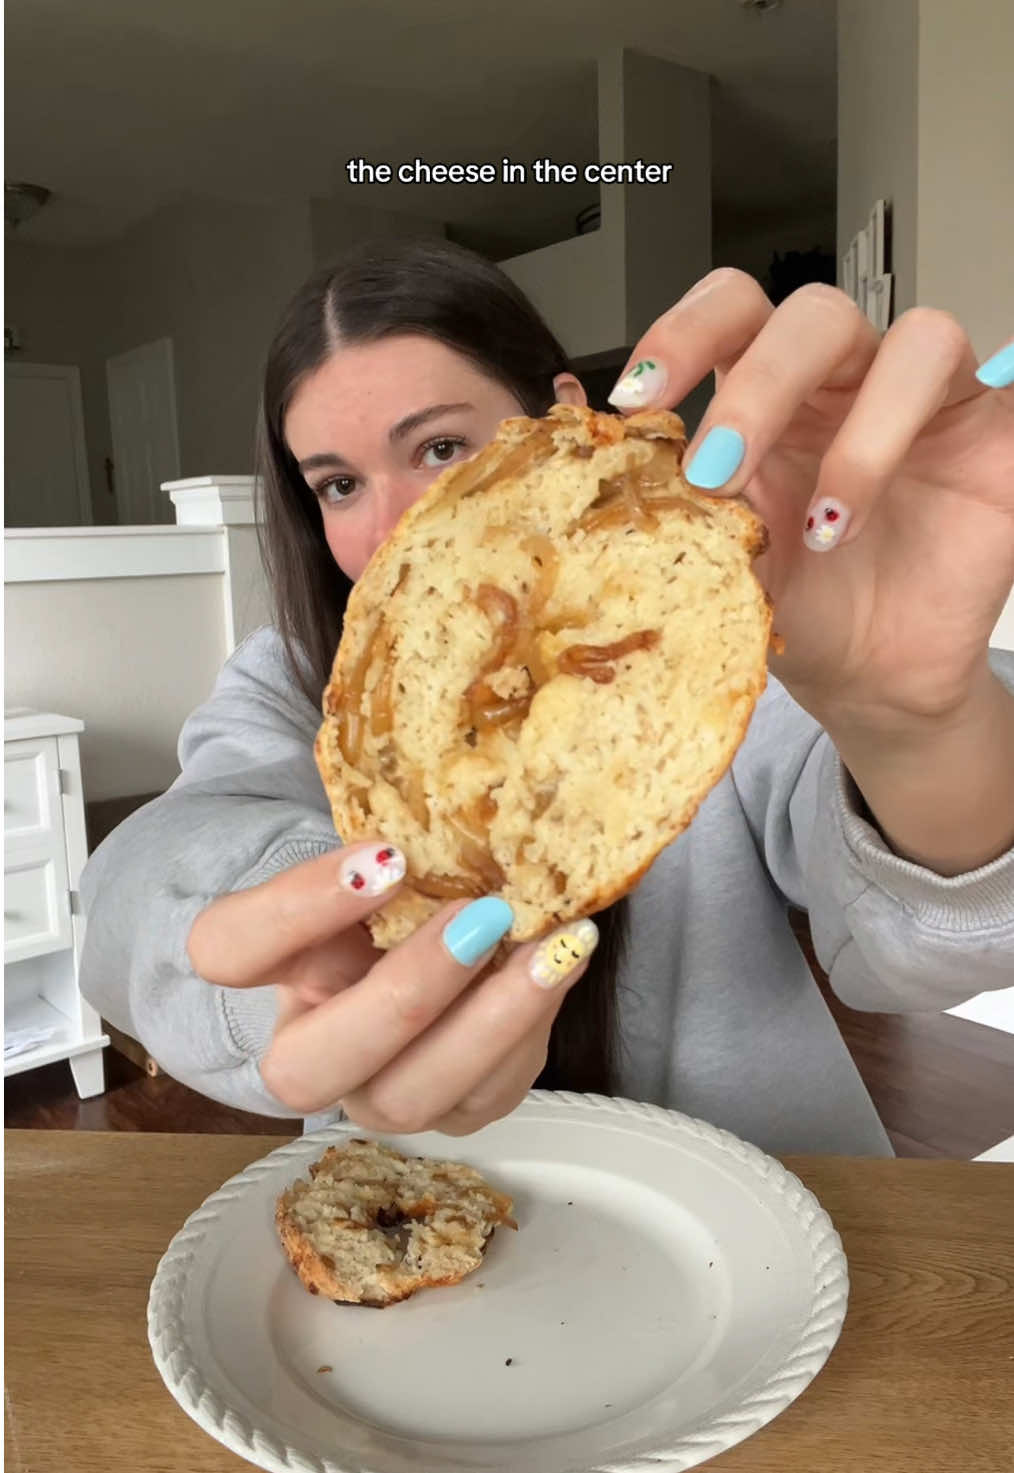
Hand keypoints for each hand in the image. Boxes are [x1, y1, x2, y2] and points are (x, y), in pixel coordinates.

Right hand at [187, 842, 595, 1133]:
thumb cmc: (399, 896)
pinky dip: (532, 1028)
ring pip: (410, 1097)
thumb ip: (389, 854)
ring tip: (553, 949)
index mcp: (265, 967)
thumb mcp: (376, 862)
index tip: (387, 856)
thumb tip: (466, 825)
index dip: (300, 906)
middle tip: (480, 917)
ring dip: (489, 1023)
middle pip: (308, 1068)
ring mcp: (375, 1095)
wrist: (430, 945)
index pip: (228, 949)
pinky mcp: (453, 1111)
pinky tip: (564, 965)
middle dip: (404, 994)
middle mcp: (304, 1053)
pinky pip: (488, 1093)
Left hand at [609, 269, 1013, 734]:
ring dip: (864, 434)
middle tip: (718, 474)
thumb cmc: (798, 609)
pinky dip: (991, 397)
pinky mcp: (997, 435)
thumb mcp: (724, 565)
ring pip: (917, 340)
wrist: (870, 679)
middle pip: (814, 314)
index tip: (636, 399)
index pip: (733, 310)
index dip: (685, 332)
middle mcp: (848, 379)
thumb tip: (599, 499)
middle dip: (759, 388)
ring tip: (827, 526)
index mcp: (771, 392)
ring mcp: (927, 401)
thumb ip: (684, 515)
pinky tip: (950, 458)